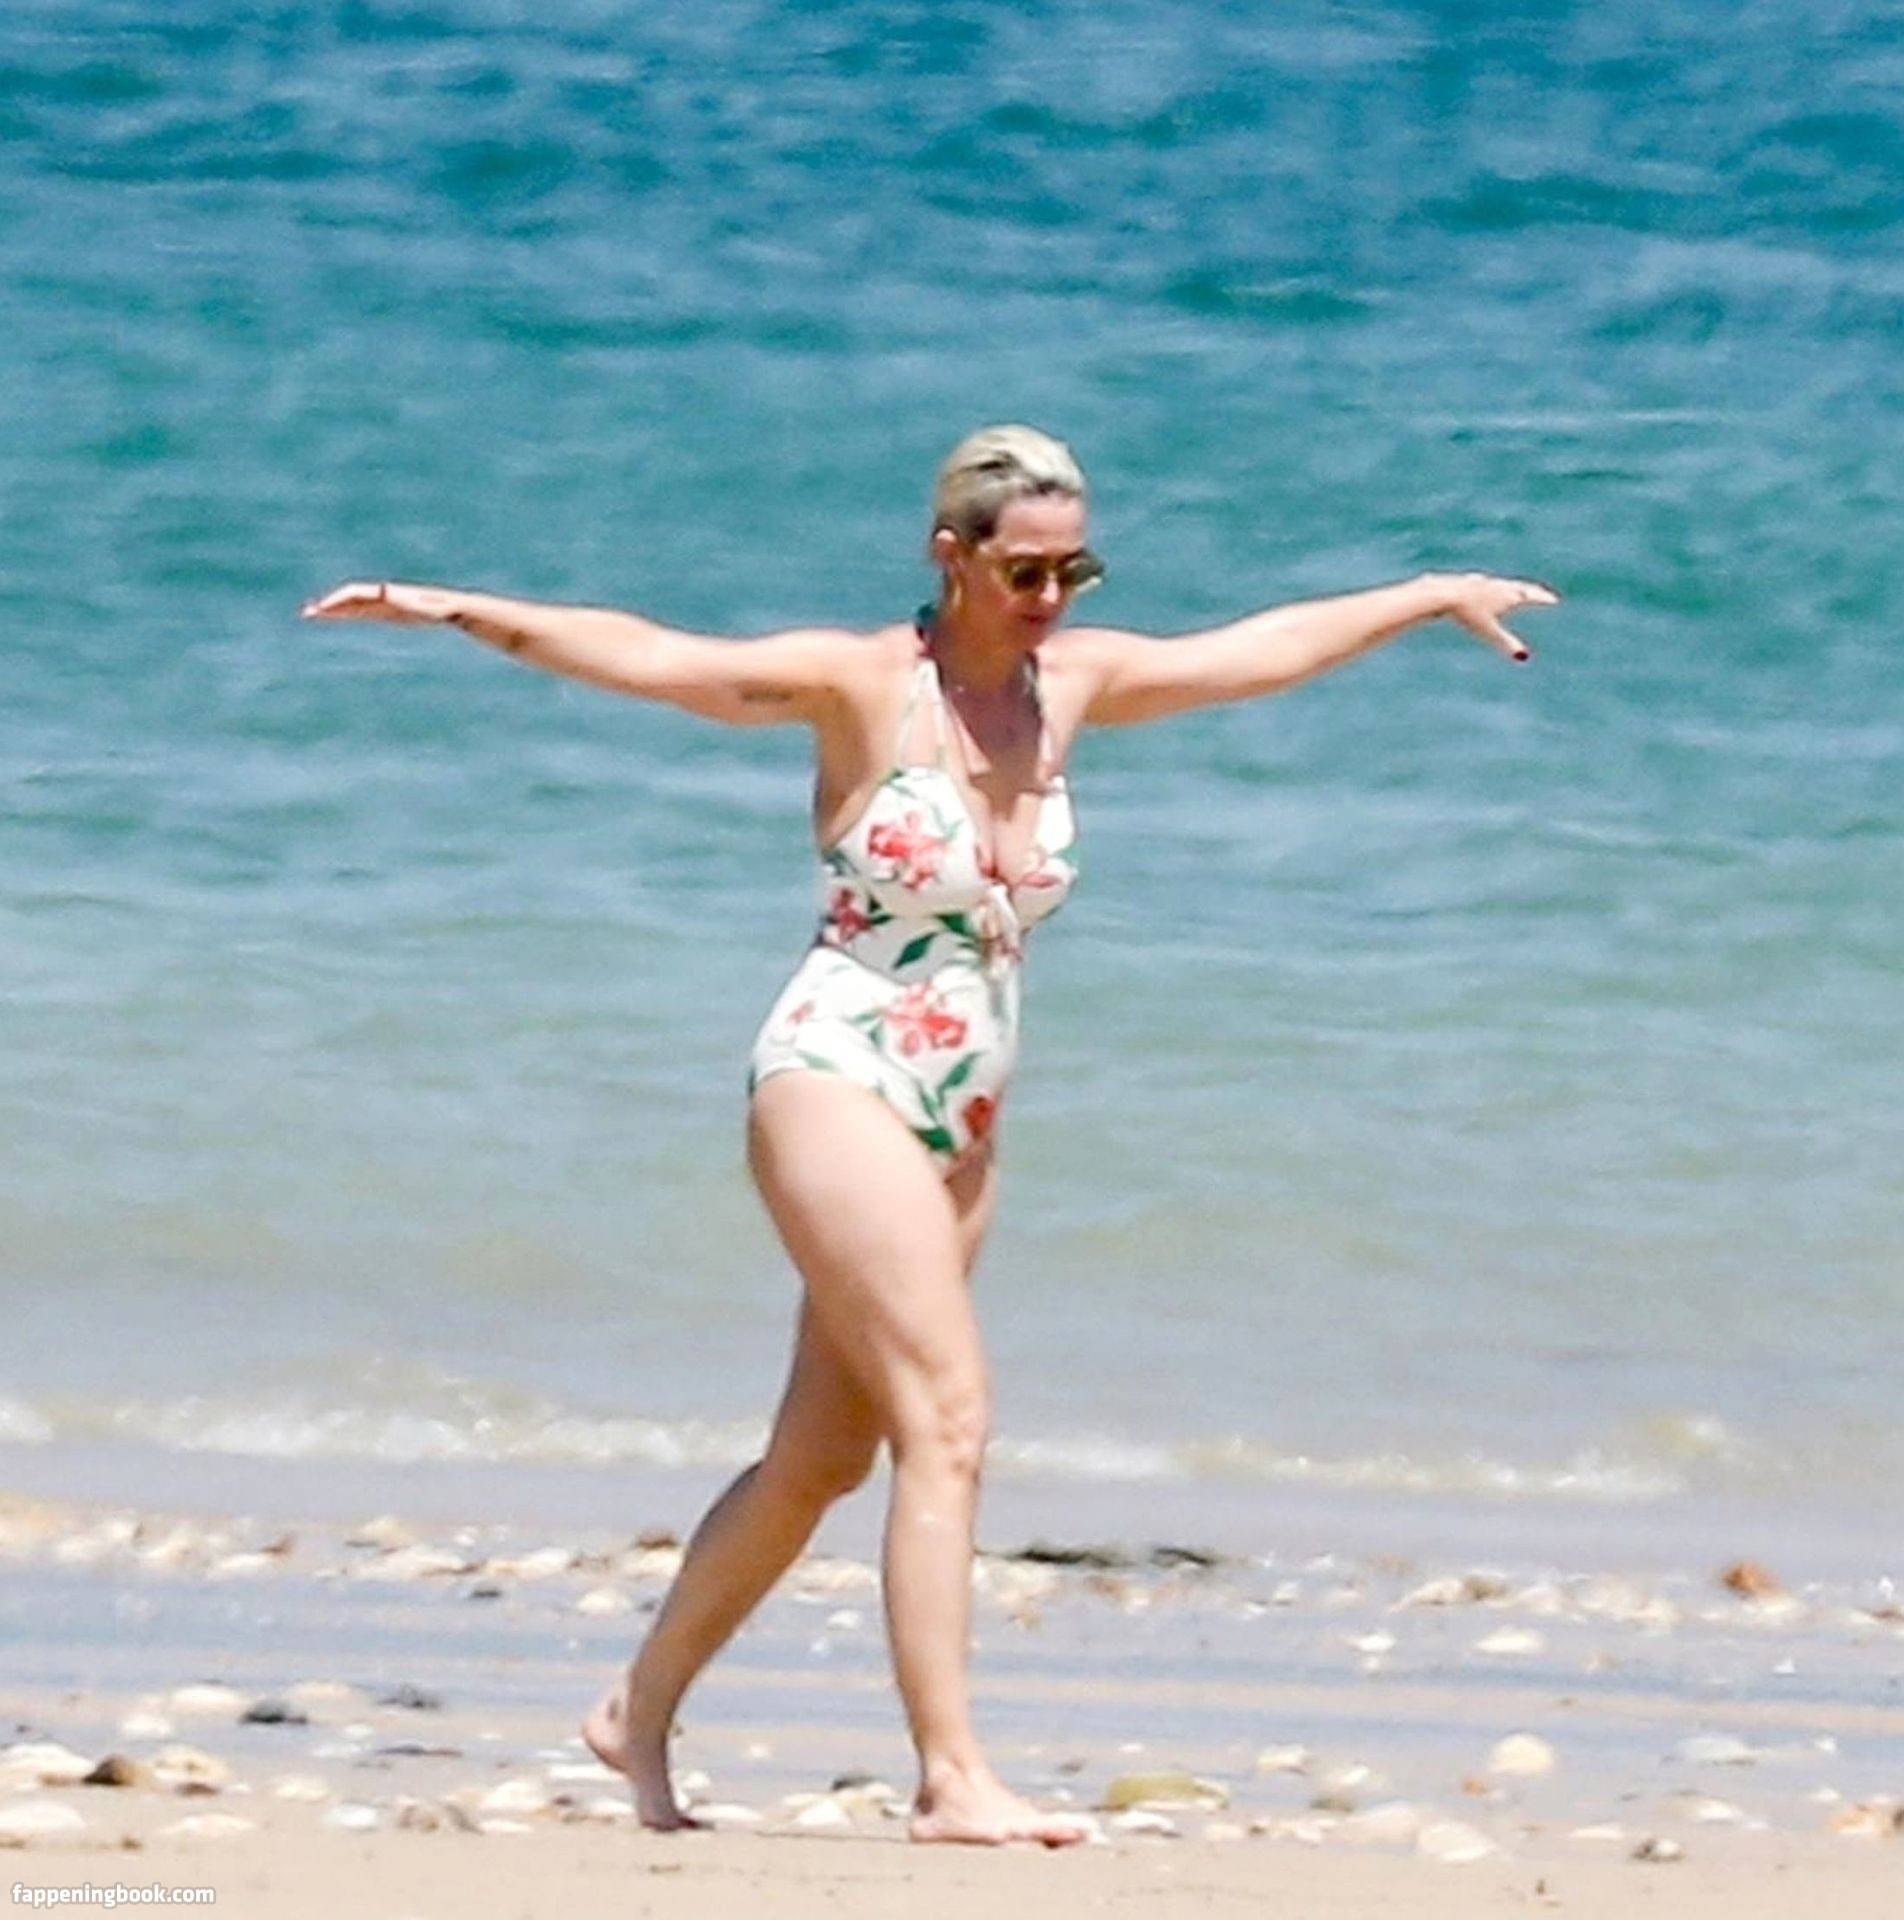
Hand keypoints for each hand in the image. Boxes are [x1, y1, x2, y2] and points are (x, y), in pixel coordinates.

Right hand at [300, 580, 458, 625]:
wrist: (454, 608)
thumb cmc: (442, 609)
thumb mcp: (429, 606)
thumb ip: (415, 602)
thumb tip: (396, 593)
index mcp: (389, 593)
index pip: (357, 593)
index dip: (339, 600)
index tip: (323, 608)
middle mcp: (383, 596)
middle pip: (351, 599)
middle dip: (330, 605)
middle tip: (309, 612)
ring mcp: (384, 604)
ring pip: (354, 606)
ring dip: (335, 610)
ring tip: (314, 615)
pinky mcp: (389, 612)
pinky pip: (363, 612)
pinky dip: (348, 614)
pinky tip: (337, 618)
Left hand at [1426, 571, 1558, 661]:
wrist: (1444, 594)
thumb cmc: (1466, 614)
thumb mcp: (1487, 631)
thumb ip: (1505, 643)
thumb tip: (1523, 657)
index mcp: (1507, 595)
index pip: (1531, 596)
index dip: (1543, 599)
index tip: (1554, 600)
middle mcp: (1498, 585)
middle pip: (1520, 587)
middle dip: (1533, 591)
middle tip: (1542, 594)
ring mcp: (1484, 581)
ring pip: (1503, 584)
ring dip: (1514, 587)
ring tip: (1518, 591)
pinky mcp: (1470, 581)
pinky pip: (1486, 584)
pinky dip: (1493, 587)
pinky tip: (1486, 587)